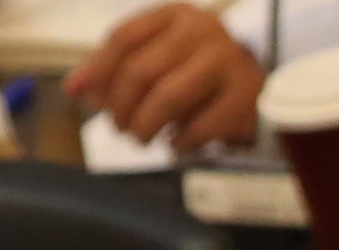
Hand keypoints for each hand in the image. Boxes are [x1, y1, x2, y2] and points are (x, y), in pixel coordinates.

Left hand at [67, 3, 265, 148]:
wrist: (263, 89)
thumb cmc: (200, 74)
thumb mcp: (161, 57)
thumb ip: (117, 69)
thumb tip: (75, 89)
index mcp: (177, 15)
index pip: (124, 37)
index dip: (98, 70)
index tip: (84, 96)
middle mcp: (203, 31)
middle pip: (141, 70)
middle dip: (120, 106)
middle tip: (118, 128)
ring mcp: (227, 63)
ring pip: (167, 99)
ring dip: (144, 126)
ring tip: (140, 139)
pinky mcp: (244, 99)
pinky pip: (198, 127)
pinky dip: (178, 143)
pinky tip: (173, 145)